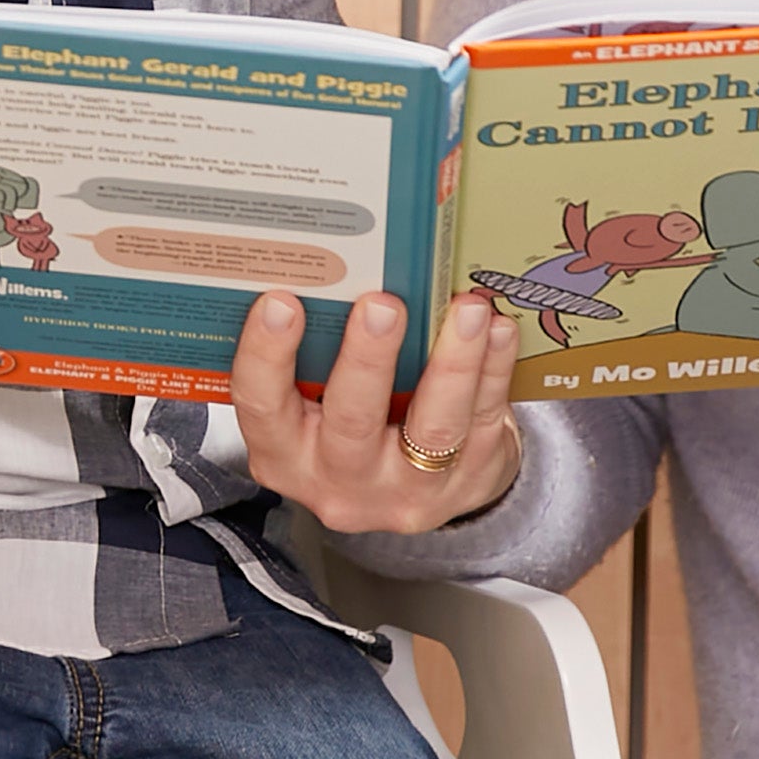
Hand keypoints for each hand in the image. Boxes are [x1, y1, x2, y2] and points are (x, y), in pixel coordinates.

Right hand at [229, 286, 524, 532]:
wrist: (418, 490)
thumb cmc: (355, 424)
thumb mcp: (312, 406)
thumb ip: (311, 358)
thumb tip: (331, 268)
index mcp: (285, 453)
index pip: (262, 406)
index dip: (266, 354)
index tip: (280, 301)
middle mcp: (339, 481)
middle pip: (352, 421)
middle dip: (368, 358)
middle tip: (382, 304)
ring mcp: (405, 490)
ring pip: (432, 427)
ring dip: (452, 362)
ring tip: (466, 310)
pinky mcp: (465, 483)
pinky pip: (481, 422)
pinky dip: (492, 371)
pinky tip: (496, 332)